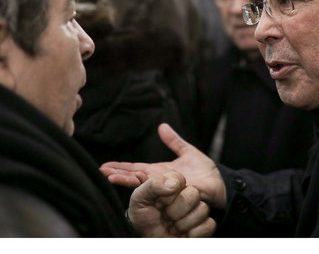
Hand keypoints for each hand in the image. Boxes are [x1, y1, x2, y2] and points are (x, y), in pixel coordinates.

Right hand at [101, 123, 226, 208]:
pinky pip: (154, 189)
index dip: (121, 167)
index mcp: (160, 171)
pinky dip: (141, 186)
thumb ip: (174, 141)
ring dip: (124, 179)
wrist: (219, 184)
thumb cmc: (205, 172)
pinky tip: (131, 182)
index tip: (105, 166)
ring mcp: (163, 187)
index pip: (136, 168)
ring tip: (108, 176)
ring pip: (139, 183)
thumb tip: (162, 126)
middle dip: (116, 173)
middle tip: (99, 171)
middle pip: (133, 176)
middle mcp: (158, 181)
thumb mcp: (187, 151)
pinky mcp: (171, 191)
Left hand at [128, 170, 215, 237]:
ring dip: (184, 223)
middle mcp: (186, 197)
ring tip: (173, 227)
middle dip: (175, 210)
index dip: (169, 192)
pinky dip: (194, 233)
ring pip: (203, 209)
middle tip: (166, 217)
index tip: (158, 203)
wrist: (148, 241)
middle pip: (193, 194)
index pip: (179, 179)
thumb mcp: (139, 198)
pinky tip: (184, 234)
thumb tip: (174, 183)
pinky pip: (210, 225)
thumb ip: (153, 185)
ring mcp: (196, 211)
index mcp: (172, 186)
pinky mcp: (204, 226)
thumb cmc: (143, 219)